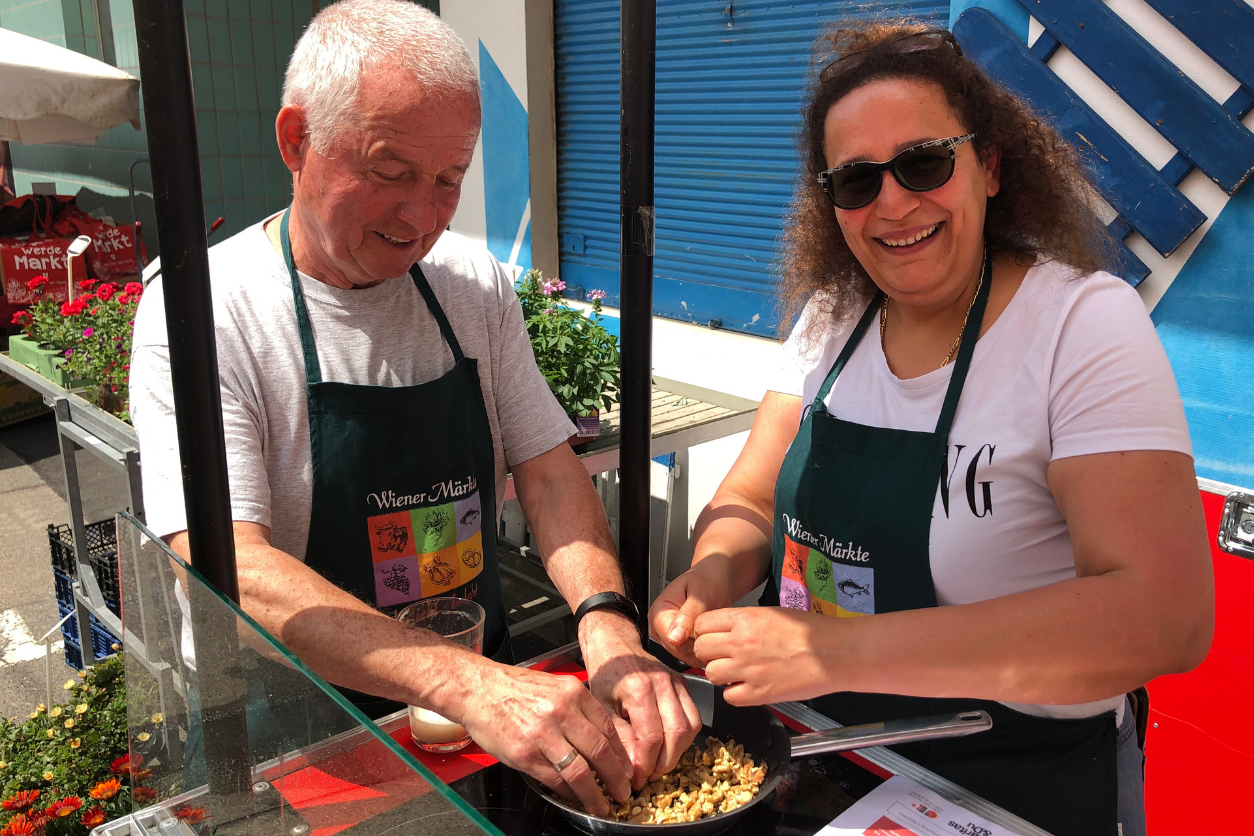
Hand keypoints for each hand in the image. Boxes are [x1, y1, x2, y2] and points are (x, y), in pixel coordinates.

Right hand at [453, 658, 632, 816]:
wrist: (479, 689)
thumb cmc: (515, 689)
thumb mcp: (555, 688)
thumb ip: (579, 710)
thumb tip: (604, 740)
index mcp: (573, 693)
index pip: (608, 729)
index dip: (621, 755)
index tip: (627, 770)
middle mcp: (561, 712)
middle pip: (600, 752)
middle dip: (616, 778)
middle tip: (623, 792)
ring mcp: (542, 734)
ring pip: (580, 772)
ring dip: (595, 794)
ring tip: (602, 804)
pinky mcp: (524, 754)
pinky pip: (555, 780)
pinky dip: (568, 793)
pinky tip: (575, 798)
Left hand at [581, 610, 702, 788]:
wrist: (615, 646)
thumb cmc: (605, 675)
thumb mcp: (601, 709)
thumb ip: (618, 739)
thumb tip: (632, 770)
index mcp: (639, 687)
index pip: (651, 737)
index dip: (645, 764)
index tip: (635, 780)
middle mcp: (663, 683)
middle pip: (676, 734)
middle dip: (663, 763)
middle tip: (647, 776)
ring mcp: (677, 682)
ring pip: (691, 727)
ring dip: (677, 752)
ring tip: (657, 763)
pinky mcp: (684, 684)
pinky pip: (693, 717)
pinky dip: (684, 737)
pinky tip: (666, 745)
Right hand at [648, 559, 733, 666]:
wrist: (715, 581)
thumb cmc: (707, 581)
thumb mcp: (700, 594)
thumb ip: (688, 615)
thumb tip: (674, 637)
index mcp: (658, 613)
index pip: (673, 641)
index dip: (695, 638)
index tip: (707, 626)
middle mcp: (659, 628)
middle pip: (679, 652)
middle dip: (700, 642)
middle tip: (712, 625)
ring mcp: (669, 639)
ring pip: (688, 657)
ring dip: (705, 646)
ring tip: (712, 628)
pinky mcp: (680, 645)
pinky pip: (694, 657)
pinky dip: (707, 650)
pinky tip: (712, 634)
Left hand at [692, 607, 835, 705]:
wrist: (836, 653)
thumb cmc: (810, 631)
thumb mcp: (771, 613)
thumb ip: (743, 621)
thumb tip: (722, 630)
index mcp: (744, 619)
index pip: (701, 624)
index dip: (704, 631)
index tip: (711, 635)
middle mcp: (740, 643)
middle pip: (701, 649)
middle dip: (708, 652)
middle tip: (722, 654)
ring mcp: (747, 670)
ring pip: (710, 673)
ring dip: (720, 672)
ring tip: (737, 670)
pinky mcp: (758, 693)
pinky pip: (729, 696)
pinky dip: (735, 692)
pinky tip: (748, 685)